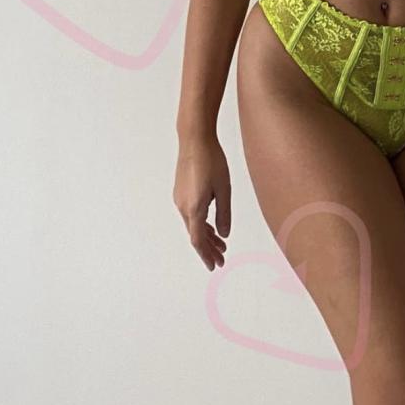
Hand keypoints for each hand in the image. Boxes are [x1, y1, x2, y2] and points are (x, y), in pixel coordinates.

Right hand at [173, 135, 230, 269]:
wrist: (194, 139)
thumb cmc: (212, 160)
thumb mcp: (224, 188)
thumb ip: (224, 214)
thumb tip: (224, 235)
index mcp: (194, 207)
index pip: (198, 240)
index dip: (207, 255)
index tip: (214, 265)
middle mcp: (183, 206)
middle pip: (195, 235)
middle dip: (208, 249)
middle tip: (221, 259)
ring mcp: (180, 199)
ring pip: (193, 225)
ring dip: (206, 236)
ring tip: (221, 245)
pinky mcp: (181, 192)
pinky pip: (190, 215)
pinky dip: (201, 224)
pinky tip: (212, 226)